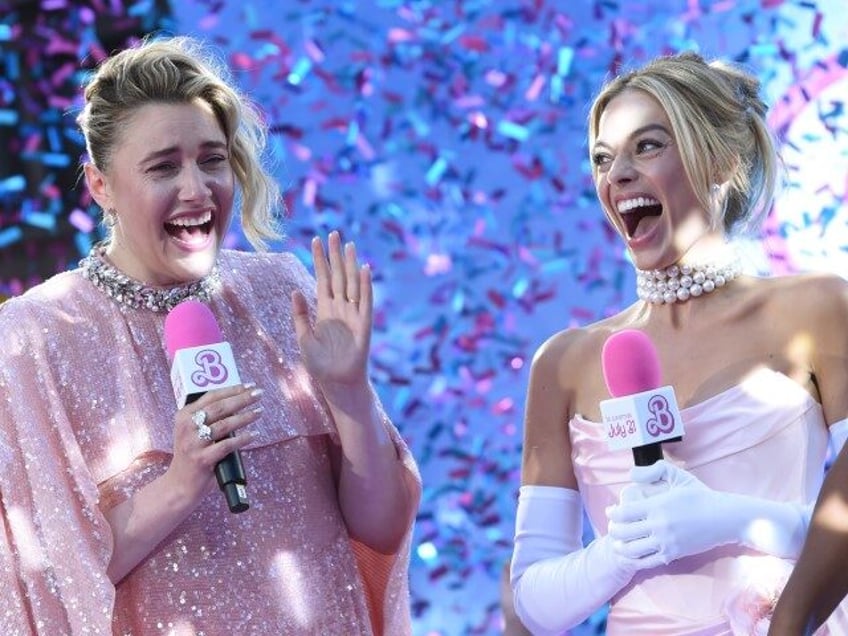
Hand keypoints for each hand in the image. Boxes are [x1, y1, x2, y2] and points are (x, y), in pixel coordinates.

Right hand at [165, 384, 261, 503]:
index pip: (211, 396)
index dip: (232, 389)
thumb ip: (209, 418)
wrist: (179, 485)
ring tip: (259, 412)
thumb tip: (239, 402)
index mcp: (184, 416)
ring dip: (245, 417)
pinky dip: (243, 438)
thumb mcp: (193, 432)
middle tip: (258, 394)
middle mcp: (186, 427)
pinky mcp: (202, 459)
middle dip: (242, 398)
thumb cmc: (192, 455)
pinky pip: (227, 445)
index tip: (249, 385)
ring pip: (225, 425)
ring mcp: (193, 443)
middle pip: (220, 407)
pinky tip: (254, 434)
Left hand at [292, 231, 372, 397]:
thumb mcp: (303, 338)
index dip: (319, 260)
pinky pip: (365, 301)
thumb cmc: (320, 365)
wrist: (337, 383)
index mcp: (324, 310)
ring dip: (350, 264)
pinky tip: (364, 269)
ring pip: (351, 283)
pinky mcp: (364, 324)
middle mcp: (339, 308)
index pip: (322, 279)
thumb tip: (295, 291)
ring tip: (348, 245)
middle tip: (333, 233)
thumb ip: (300, 315)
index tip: (315, 240)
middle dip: (334, 255)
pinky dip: (365, 285)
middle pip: (337, 275)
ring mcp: (353, 314)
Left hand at [606, 459, 738, 566]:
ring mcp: (665, 542)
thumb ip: (654, 470)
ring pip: (631, 550)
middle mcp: (658, 525)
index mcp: (656, 506)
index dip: (612, 513)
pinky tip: (631, 554)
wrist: (724, 518)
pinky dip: (634, 559)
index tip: (610, 511)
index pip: (623, 513)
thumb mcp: (679, 476)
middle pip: (623, 532)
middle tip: (612, 527)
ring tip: (618, 541)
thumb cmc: (700, 496)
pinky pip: (646, 562)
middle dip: (613, 530)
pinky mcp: (672, 555)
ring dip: (620, 546)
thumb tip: (632, 475)